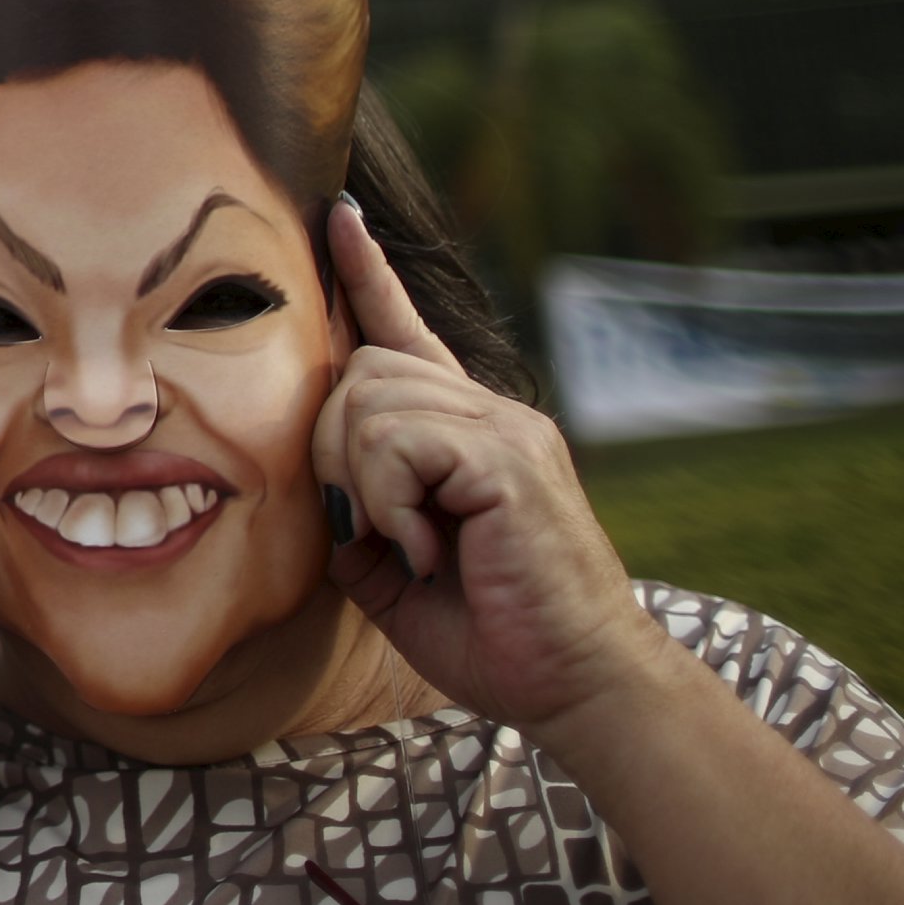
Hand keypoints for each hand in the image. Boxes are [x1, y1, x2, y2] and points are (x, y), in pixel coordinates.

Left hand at [310, 202, 671, 730]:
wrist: (579, 688)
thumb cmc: (498, 640)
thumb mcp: (400, 578)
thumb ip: (360, 525)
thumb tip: (323, 506)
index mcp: (468, 431)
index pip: (405, 332)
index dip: (368, 275)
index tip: (339, 216)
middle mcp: (493, 413)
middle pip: (360, 370)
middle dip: (336, 448)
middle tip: (380, 528)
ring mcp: (507, 430)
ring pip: (370, 401)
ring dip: (366, 484)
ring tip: (417, 546)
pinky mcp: (509, 458)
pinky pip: (400, 443)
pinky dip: (391, 502)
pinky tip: (430, 550)